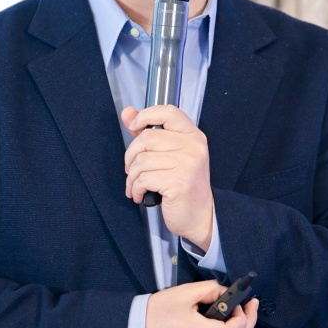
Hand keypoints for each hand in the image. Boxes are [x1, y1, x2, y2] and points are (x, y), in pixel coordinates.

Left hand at [122, 105, 214, 248]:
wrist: (200, 215)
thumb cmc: (183, 184)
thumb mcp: (170, 155)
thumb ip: (149, 132)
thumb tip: (127, 112)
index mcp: (193, 136)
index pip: (168, 112)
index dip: (146, 116)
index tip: (134, 127)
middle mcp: (193, 146)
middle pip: (147, 138)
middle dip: (131, 156)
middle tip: (131, 170)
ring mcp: (188, 164)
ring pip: (141, 161)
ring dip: (131, 176)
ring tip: (135, 185)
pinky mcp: (179, 182)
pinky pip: (143, 179)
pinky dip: (136, 188)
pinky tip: (140, 194)